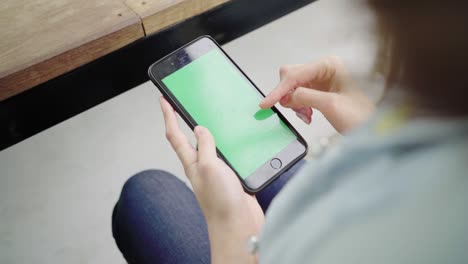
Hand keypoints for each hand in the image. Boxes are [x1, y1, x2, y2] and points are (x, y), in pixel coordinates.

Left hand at [160, 97, 261, 263]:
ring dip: (210, 131)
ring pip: (211, 146)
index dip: (168, 115)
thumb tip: (200, 129)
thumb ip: (204, 146)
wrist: (238, 225)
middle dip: (185, 120)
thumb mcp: (209, 166)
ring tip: (211, 117)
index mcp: (192, 162)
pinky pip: (227, 156)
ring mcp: (216, 172)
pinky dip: (229, 145)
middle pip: (190, 139)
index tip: (163, 99)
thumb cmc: (221, 202)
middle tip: (184, 103)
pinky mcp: (231, 177)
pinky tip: (236, 142)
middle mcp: (202, 166)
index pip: (175, 135)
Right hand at [259, 57, 374, 132]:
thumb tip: (286, 96)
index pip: (295, 74)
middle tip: (293, 110)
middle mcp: (325, 69)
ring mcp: (322, 80)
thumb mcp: (331, 106)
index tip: (266, 103)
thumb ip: (306, 97)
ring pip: (293, 86)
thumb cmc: (361, 117)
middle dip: (288, 94)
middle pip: (291, 76)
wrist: (373, 132)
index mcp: (330, 65)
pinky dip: (298, 106)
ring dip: (293, 102)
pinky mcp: (320, 91)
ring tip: (305, 115)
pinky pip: (299, 95)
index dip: (279, 90)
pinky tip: (307, 114)